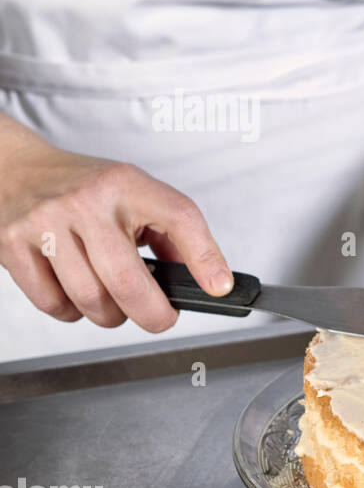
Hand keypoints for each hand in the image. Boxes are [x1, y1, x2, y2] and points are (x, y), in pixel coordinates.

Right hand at [0, 116, 232, 330]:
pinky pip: (54, 304)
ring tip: (114, 302)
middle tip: (160, 318)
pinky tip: (77, 293)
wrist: (15, 169)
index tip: (219, 287)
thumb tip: (204, 278)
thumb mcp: (134, 192)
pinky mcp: (12, 245)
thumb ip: (170, 232)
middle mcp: (85, 202)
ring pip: (91, 300)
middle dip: (153, 314)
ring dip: (111, 315)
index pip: (179, 217)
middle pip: (129, 282)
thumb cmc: (84, 187)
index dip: (206, 257)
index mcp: (126, 184)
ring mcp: (45, 223)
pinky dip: (72, 312)